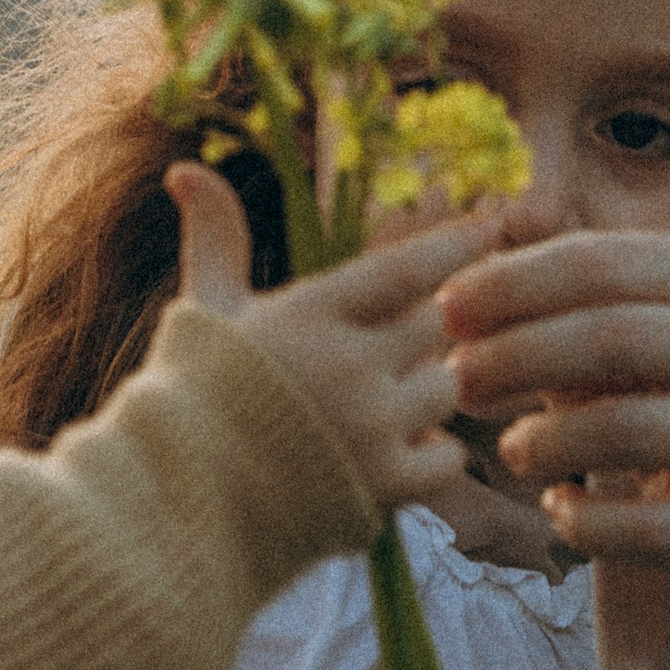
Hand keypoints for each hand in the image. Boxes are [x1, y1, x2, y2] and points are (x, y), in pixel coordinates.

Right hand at [166, 161, 484, 508]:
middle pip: (435, 325)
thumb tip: (184, 167)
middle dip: (429, 329)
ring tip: (383, 400)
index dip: (454, 245)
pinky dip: (431, 452)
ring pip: (448, 387)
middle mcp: (347, 365)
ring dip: (431, 389)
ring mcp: (370, 427)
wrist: (175, 503)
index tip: (494, 225)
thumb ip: (216, 238)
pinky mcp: (384, 486)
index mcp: (309, 314)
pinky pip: (447, 456)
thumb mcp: (207, 309)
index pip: (404, 268)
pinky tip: (390, 450)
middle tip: (408, 340)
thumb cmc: (194, 397)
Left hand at [439, 230, 669, 581]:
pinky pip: (658, 527)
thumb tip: (448, 295)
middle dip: (518, 355)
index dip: (512, 285)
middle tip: (455, 380)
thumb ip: (545, 297)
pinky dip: (591, 523)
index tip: (445, 311)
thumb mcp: (611, 317)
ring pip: (635, 427)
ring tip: (512, 450)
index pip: (600, 262)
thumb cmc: (646, 377)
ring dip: (548, 441)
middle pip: (617, 336)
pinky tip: (559, 508)